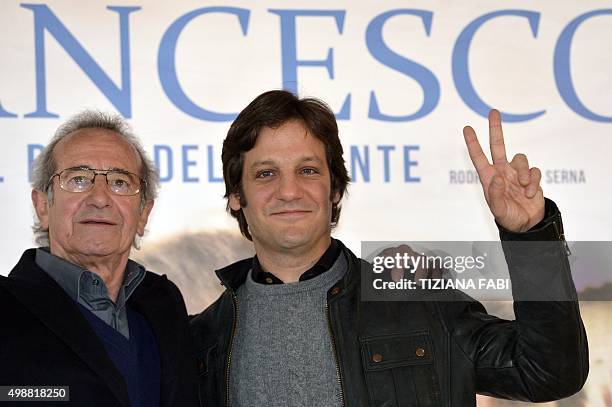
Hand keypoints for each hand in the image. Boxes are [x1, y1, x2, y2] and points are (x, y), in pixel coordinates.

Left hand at [463, 109, 544, 232]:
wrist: (526, 225)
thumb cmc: (507, 217)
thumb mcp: (498, 209)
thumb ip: (494, 194)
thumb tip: (496, 177)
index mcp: (489, 177)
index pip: (479, 157)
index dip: (473, 143)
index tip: (467, 128)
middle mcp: (502, 172)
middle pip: (498, 145)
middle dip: (496, 129)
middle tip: (493, 112)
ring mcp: (517, 174)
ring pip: (521, 159)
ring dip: (524, 173)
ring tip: (524, 188)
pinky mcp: (532, 178)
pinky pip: (535, 172)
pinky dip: (534, 182)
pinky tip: (531, 194)